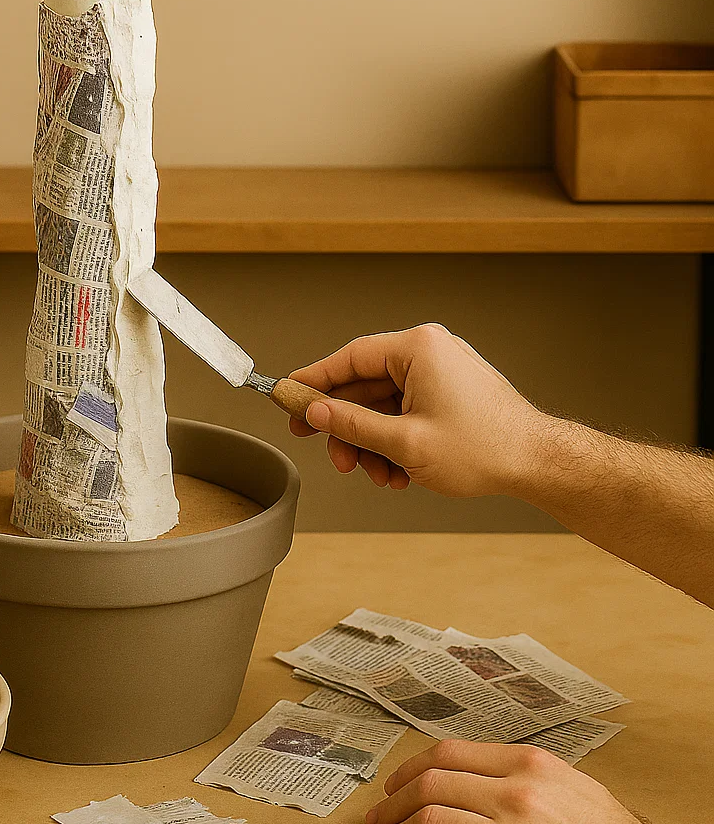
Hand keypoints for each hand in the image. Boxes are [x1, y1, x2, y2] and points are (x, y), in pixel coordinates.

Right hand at [289, 324, 546, 496]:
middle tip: (331, 454)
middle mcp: (428, 352)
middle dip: (348, 429)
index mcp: (418, 348)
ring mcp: (439, 372)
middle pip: (364, 386)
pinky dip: (394, 443)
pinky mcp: (447, 393)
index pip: (349, 358)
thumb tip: (315, 413)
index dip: (313, 380)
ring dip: (372, 444)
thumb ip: (353, 424)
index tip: (286, 396)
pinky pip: (404, 413)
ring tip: (376, 475)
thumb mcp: (405, 442)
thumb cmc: (485, 448)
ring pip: (383, 407)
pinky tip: (397, 473)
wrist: (536, 462)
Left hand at [363, 740, 713, 823]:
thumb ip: (512, 770)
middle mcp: (513, 796)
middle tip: (374, 821)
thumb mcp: (564, 780)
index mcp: (524, 765)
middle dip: (390, 805)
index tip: (392, 786)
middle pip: (428, 787)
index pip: (446, 754)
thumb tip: (460, 771)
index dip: (408, 769)